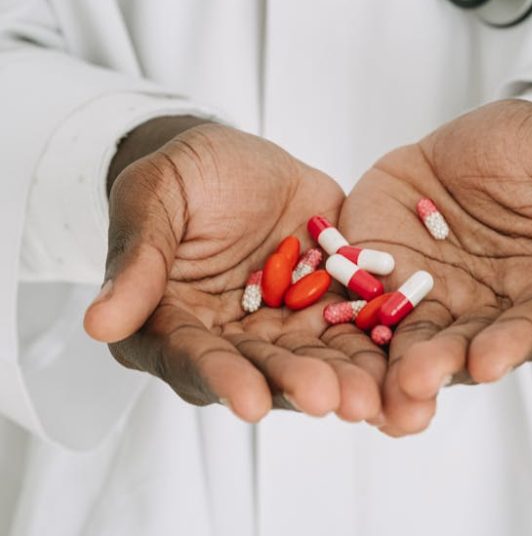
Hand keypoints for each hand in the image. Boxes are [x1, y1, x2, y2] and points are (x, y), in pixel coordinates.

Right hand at [84, 121, 381, 423]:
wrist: (233, 156)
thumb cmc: (180, 175)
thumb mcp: (153, 198)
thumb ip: (137, 259)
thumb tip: (99, 324)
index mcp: (169, 324)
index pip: (193, 358)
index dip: (222, 379)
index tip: (250, 402)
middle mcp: (226, 339)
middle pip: (261, 369)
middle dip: (297, 385)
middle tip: (332, 402)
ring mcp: (278, 324)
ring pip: (312, 357)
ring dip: (343, 378)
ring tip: (374, 396)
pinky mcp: (325, 302)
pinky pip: (353, 325)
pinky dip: (377, 342)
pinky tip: (404, 355)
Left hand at [338, 99, 531, 435]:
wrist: (469, 134)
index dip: (513, 343)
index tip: (489, 360)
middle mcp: (489, 309)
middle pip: (467, 347)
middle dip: (441, 366)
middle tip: (416, 382)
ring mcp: (433, 298)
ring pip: (413, 342)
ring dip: (394, 368)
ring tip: (378, 391)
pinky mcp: (382, 280)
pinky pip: (362, 307)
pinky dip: (348, 330)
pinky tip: (333, 351)